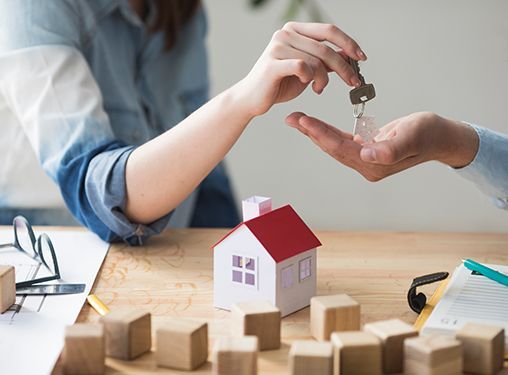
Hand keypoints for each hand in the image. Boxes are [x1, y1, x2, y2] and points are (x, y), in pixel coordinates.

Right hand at [236, 22, 365, 117]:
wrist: (252, 99)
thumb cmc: (279, 84)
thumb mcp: (307, 70)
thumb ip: (324, 61)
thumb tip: (349, 55)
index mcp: (294, 30)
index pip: (329, 31)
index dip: (348, 43)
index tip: (362, 58)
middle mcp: (285, 34)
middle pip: (326, 48)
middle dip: (344, 67)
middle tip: (353, 82)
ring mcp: (277, 47)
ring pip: (316, 61)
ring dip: (324, 79)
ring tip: (319, 89)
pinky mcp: (272, 64)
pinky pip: (303, 68)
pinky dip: (311, 79)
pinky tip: (309, 86)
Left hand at [286, 111, 478, 180]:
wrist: (440, 137)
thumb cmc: (429, 133)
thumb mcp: (412, 136)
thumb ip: (391, 148)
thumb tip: (367, 155)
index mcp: (375, 164)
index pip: (341, 148)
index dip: (321, 134)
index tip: (303, 121)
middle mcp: (366, 165)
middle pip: (332, 148)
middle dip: (311, 132)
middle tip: (291, 118)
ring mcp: (366, 160)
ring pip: (334, 145)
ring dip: (315, 132)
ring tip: (297, 119)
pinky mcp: (366, 151)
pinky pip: (342, 141)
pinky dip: (327, 132)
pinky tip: (315, 125)